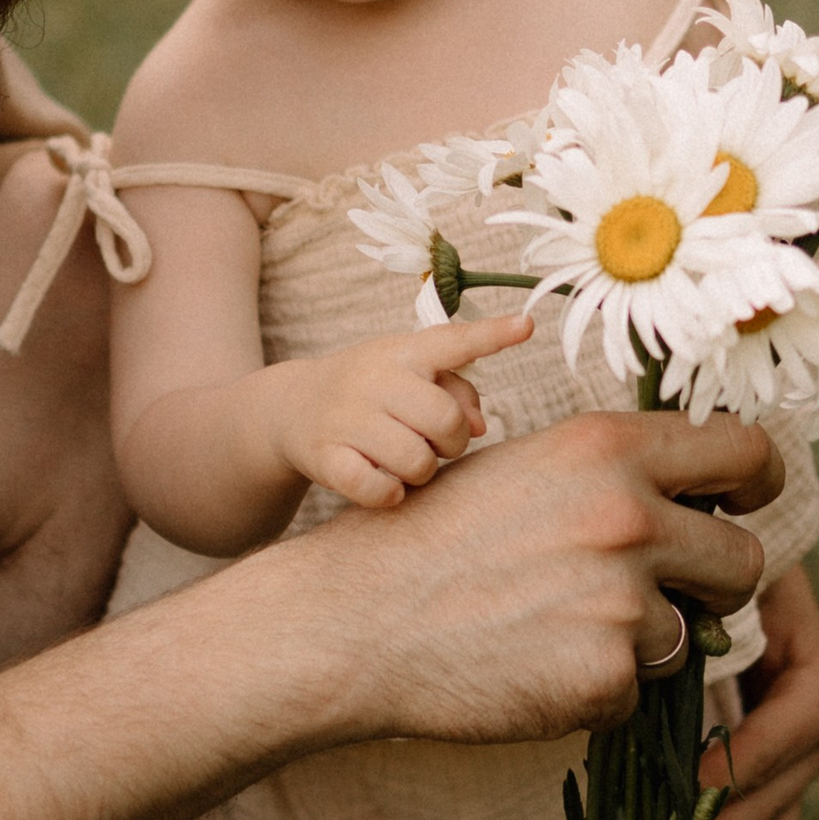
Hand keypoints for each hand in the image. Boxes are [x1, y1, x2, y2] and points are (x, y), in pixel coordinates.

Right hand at [271, 315, 532, 510]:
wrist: (291, 407)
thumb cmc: (370, 392)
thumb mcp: (408, 375)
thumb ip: (456, 391)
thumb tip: (481, 427)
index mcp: (403, 353)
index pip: (453, 341)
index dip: (492, 334)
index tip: (527, 326)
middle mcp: (375, 379)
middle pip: (445, 420)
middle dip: (452, 443)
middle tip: (434, 443)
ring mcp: (347, 417)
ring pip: (417, 461)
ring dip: (421, 471)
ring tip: (403, 460)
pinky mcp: (326, 456)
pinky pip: (379, 490)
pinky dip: (389, 493)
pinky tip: (381, 480)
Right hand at [292, 406, 783, 749]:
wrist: (352, 622)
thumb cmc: (426, 540)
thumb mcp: (519, 469)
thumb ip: (607, 472)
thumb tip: (691, 487)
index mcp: (605, 450)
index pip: (743, 450)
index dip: (759, 480)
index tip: (752, 501)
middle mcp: (625, 515)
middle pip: (745, 559)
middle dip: (716, 585)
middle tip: (665, 597)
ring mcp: (620, 599)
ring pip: (692, 635)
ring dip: (644, 643)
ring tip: (558, 630)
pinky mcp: (605, 676)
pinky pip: (638, 693)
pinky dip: (596, 689)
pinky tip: (531, 667)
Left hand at [691, 564, 818, 819]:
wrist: (696, 559)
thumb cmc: (688, 564)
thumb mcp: (701, 577)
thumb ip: (695, 612)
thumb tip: (649, 659)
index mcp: (809, 650)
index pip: (811, 711)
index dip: (757, 753)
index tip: (695, 783)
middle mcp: (816, 708)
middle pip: (790, 781)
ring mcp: (796, 749)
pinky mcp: (767, 777)